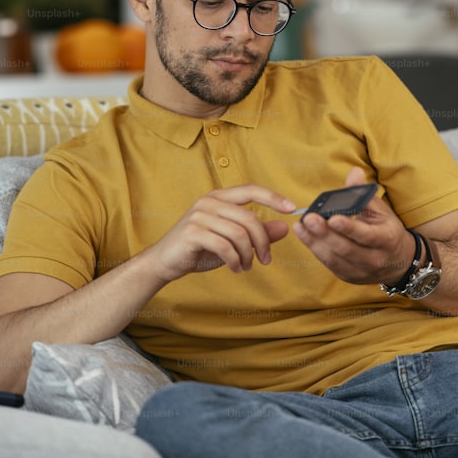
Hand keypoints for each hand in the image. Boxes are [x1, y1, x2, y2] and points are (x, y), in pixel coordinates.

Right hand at [146, 185, 296, 282]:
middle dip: (262, 242)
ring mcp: (199, 216)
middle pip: (249, 218)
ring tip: (246, 266)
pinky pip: (225, 246)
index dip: (273, 197)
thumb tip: (285, 227)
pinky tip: (236, 268)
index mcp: (219, 198)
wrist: (164, 261)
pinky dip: (235, 260)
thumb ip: (257, 232)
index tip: (293, 208)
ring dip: (248, 255)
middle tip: (265, 260)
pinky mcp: (193, 232)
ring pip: (239, 234)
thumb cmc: (199, 249)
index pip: (251, 190)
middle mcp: (209, 202)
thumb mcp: (232, 240)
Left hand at [293, 167, 412, 285]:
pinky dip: (316, 250)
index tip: (333, 218)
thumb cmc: (385, 228)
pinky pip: (330, 264)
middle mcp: (375, 258)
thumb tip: (354, 172)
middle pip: (346, 248)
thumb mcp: (380, 210)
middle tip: (309, 219)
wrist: (398, 261)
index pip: (366, 235)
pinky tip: (305, 236)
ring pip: (335, 258)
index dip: (349, 228)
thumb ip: (363, 194)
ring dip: (315, 242)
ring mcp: (361, 271)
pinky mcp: (349, 276)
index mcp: (386, 239)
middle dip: (325, 234)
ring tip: (300, 227)